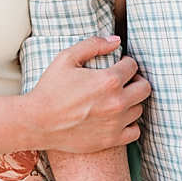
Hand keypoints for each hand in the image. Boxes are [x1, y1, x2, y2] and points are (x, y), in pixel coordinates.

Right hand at [27, 36, 150, 154]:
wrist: (37, 122)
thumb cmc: (50, 89)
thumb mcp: (67, 58)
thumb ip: (93, 45)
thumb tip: (116, 40)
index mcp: (109, 80)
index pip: (133, 66)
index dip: (125, 62)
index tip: (117, 65)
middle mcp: (117, 102)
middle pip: (145, 88)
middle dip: (136, 80)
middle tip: (123, 81)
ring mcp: (116, 123)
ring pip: (139, 109)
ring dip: (131, 101)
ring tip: (116, 99)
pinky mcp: (111, 140)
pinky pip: (135, 131)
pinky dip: (130, 124)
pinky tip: (117, 118)